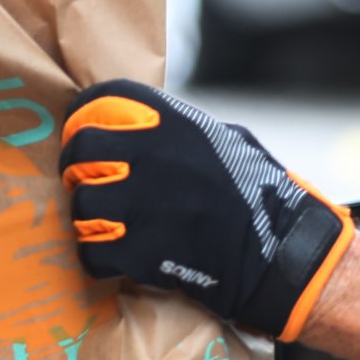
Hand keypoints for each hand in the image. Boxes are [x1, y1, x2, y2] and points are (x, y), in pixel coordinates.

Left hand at [58, 80, 353, 340]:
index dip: (83, 119)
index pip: (102, 100)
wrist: (283, 257)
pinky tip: (116, 258)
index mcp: (176, 123)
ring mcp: (145, 205)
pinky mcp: (141, 252)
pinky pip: (91, 252)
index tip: (82, 135)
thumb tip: (140, 122)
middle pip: (79, 152)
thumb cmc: (261, 198)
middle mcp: (155, 157)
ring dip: (89, 220)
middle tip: (88, 184)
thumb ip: (181, 130)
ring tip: (108, 226)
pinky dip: (98, 259)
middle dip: (77, 170)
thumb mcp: (228, 141)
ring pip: (82, 206)